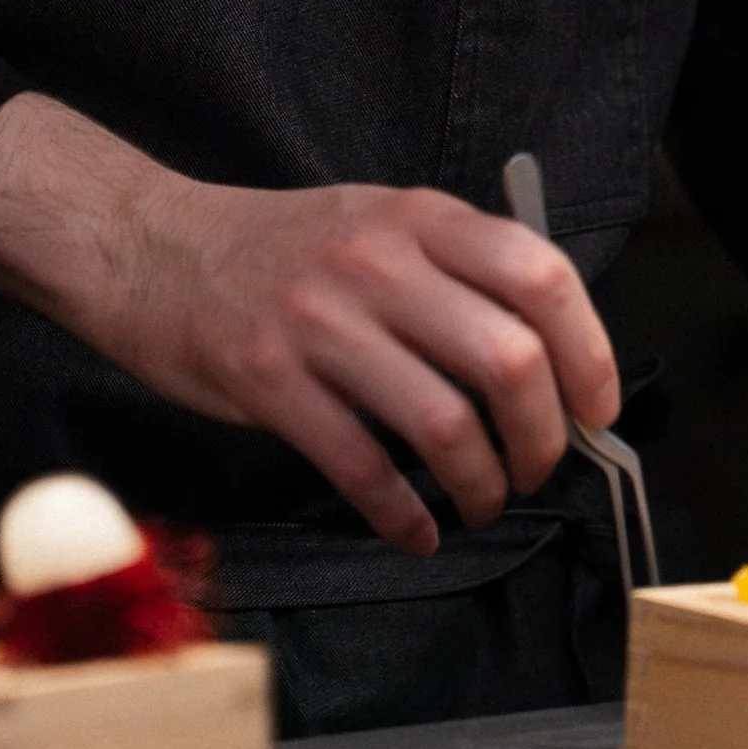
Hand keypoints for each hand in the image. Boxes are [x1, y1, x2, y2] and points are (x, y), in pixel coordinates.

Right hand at [0, 92, 618, 557]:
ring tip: (479, 504)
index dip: (589, 351)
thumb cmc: (282, 251)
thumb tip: (549, 359)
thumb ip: (455, 270)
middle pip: (507, 360)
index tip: (595, 407)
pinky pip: (361, 466)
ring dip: (479, 485)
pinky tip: (415, 530)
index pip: (543, 276)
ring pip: (443, 423)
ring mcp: (321, 321)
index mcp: (419, 217)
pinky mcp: (269, 381)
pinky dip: (403, 515)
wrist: (152, 247)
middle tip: (535, 469)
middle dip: (540, 437)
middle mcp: (378, 262)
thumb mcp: (378, 221)